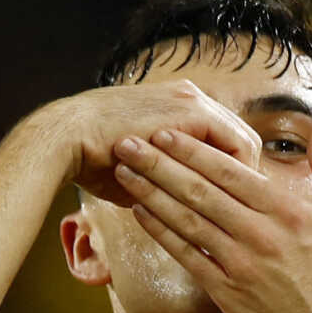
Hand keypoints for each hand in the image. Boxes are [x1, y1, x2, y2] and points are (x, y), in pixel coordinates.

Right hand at [37, 81, 264, 205]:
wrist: (66, 140)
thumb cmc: (91, 161)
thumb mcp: (137, 172)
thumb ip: (162, 183)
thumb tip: (177, 213)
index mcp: (179, 107)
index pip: (224, 141)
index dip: (231, 176)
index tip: (230, 208)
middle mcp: (192, 97)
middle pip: (241, 139)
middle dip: (244, 180)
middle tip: (245, 215)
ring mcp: (194, 100)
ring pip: (242, 143)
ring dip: (242, 181)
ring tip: (240, 213)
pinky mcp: (192, 111)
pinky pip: (231, 146)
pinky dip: (233, 176)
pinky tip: (229, 202)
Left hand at [112, 122, 311, 312]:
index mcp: (290, 212)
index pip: (232, 171)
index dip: (194, 150)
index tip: (166, 132)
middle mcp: (260, 235)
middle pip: (200, 191)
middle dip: (160, 163)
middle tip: (127, 142)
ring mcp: (240, 265)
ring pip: (187, 221)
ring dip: (152, 194)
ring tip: (124, 173)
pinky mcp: (227, 294)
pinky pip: (187, 257)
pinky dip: (162, 234)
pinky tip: (141, 215)